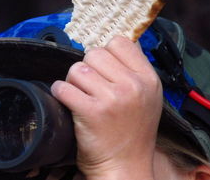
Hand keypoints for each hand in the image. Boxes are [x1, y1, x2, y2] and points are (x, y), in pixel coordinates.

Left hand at [51, 36, 162, 179]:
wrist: (125, 167)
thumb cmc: (133, 134)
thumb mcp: (148, 98)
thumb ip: (136, 70)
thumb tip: (118, 43)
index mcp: (148, 79)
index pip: (119, 42)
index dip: (106, 53)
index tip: (102, 68)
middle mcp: (133, 86)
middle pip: (95, 53)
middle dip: (88, 68)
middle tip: (90, 87)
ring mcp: (113, 98)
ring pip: (77, 69)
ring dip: (73, 81)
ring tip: (81, 96)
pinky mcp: (91, 112)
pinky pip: (64, 87)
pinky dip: (60, 93)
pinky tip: (69, 102)